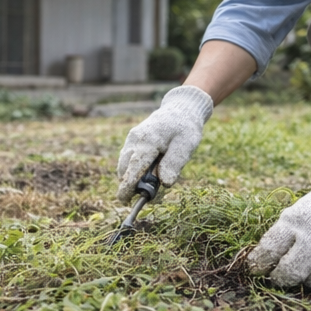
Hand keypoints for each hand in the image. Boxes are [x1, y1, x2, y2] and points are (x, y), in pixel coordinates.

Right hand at [115, 86, 212, 202]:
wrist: (181, 109)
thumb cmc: (185, 128)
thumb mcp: (186, 146)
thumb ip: (174, 163)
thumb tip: (165, 183)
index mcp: (148, 141)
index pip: (133, 169)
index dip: (127, 187)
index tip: (124, 201)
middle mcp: (135, 140)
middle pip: (125, 169)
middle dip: (132, 184)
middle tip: (150, 191)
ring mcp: (131, 139)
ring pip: (125, 164)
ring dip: (134, 175)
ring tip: (156, 175)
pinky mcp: (132, 140)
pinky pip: (128, 158)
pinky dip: (135, 168)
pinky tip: (153, 166)